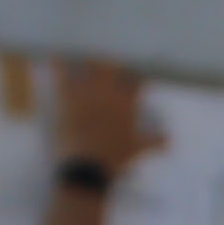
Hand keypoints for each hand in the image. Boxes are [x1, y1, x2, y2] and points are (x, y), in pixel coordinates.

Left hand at [53, 58, 163, 173]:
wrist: (86, 167)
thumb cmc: (114, 159)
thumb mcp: (136, 150)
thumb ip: (153, 142)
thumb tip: (169, 141)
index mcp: (127, 105)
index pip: (136, 82)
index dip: (135, 78)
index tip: (133, 79)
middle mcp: (109, 94)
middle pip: (112, 67)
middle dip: (110, 64)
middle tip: (107, 66)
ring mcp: (88, 93)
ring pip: (90, 65)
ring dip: (88, 61)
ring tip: (85, 59)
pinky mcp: (67, 96)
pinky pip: (61, 73)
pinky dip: (57, 64)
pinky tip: (54, 57)